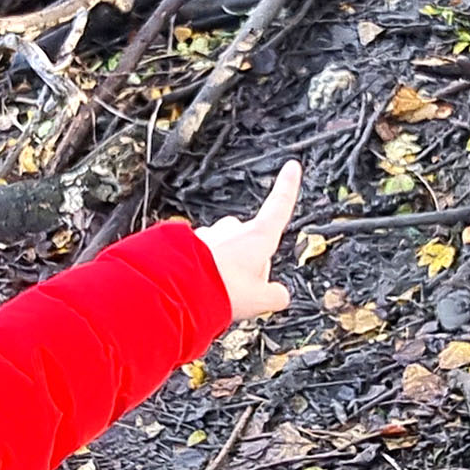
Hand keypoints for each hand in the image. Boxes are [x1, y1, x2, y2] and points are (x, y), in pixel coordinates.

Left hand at [193, 161, 301, 322]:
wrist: (177, 289)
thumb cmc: (219, 288)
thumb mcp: (261, 301)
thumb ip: (276, 295)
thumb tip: (279, 296)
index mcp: (258, 236)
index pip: (279, 206)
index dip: (288, 187)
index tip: (291, 168)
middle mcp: (233, 229)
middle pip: (251, 242)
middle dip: (249, 264)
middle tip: (243, 291)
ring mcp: (209, 234)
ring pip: (225, 251)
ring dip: (224, 269)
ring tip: (217, 293)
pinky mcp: (188, 244)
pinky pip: (203, 256)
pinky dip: (203, 270)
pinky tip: (199, 288)